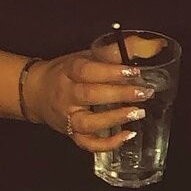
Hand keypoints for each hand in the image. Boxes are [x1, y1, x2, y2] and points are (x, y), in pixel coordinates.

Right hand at [22, 52, 153, 151]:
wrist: (36, 92)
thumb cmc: (67, 71)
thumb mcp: (88, 55)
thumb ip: (118, 51)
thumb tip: (154, 46)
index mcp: (70, 70)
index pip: (88, 70)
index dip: (111, 71)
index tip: (134, 71)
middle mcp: (66, 94)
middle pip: (90, 95)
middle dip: (119, 94)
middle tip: (144, 92)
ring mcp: (67, 117)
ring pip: (88, 123)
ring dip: (114, 119)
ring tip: (138, 113)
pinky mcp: (71, 134)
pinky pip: (87, 143)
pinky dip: (107, 144)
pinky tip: (127, 136)